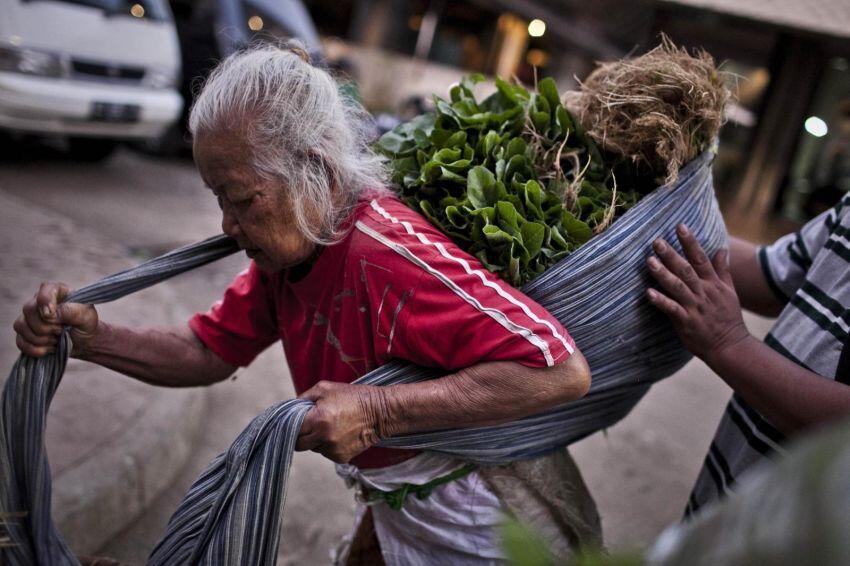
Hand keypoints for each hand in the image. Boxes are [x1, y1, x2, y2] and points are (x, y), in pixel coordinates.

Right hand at [14, 282, 98, 357]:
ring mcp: (29, 317)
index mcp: (57, 291)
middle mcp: (38, 301)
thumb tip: (51, 314)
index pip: (44, 290)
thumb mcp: (87, 316)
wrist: (84, 342)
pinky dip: (36, 349)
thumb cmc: (85, 324)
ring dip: (41, 339)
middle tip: (61, 330)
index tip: (52, 315)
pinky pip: (20, 342)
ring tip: (56, 339)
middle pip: (28, 309)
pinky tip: (50, 348)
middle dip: (46, 326)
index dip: (45, 302)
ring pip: (21, 326)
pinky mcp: (24, 333)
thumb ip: (72, 311)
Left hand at [295, 381, 386, 462]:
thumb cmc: (352, 397)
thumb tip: (290, 409)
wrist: (380, 412)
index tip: (294, 422)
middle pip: (299, 444)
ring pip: (313, 448)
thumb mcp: (325, 389)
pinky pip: (326, 453)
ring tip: (330, 426)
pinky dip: (328, 445)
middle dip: (301, 435)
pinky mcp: (342, 458)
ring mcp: (333, 450)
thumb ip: (303, 398)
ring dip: (316, 440)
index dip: (291, 426)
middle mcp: (324, 438)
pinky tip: (339, 434)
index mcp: (317, 419)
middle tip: (310, 425)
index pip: (292, 430)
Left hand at [645, 224, 749, 362]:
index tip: (680, 226)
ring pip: (677, 286)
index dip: (690, 242)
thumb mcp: (729, 291)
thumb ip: (722, 269)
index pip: (701, 258)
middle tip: (656, 241)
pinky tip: (648, 292)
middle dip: (671, 254)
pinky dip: (661, 301)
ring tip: (649, 261)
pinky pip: (672, 309)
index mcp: (713, 284)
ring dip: (662, 273)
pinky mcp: (686, 322)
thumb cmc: (727, 317)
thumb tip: (722, 248)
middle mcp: (704, 292)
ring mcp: (695, 307)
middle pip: (686, 269)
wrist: (730, 346)